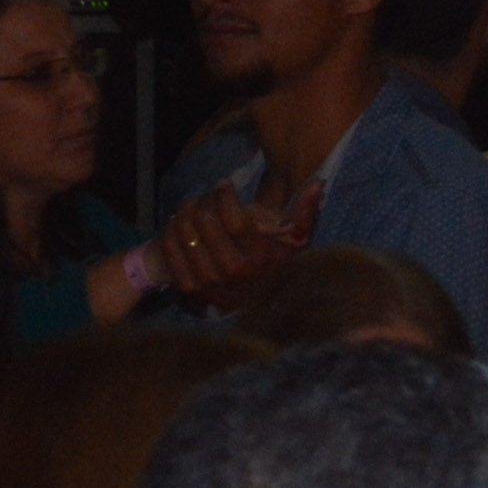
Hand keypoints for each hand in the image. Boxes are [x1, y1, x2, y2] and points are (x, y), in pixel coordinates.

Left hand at [158, 182, 313, 309]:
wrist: (251, 304)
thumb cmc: (272, 266)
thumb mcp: (294, 243)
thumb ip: (305, 214)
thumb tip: (317, 184)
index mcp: (260, 258)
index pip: (235, 221)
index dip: (225, 197)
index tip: (225, 185)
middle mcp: (233, 271)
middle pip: (205, 222)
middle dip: (204, 201)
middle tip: (207, 197)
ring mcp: (208, 281)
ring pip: (185, 233)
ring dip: (186, 213)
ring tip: (193, 207)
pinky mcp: (188, 287)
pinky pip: (170, 248)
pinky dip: (172, 230)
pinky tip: (181, 225)